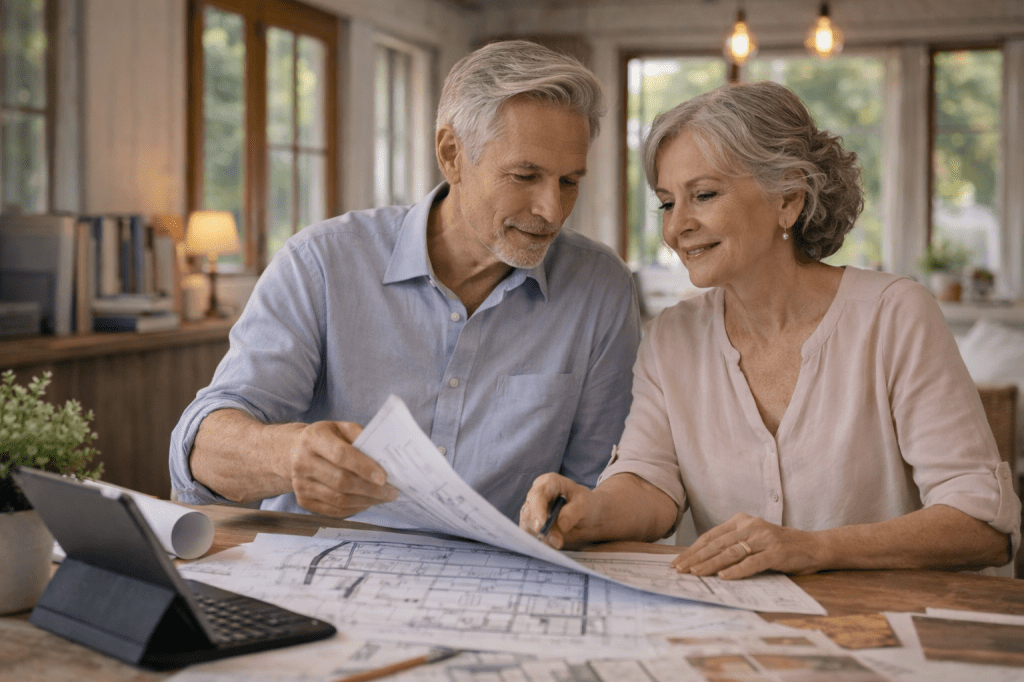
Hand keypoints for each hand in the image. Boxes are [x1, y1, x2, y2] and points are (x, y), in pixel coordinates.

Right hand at [289, 421, 398, 516]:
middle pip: (340, 481)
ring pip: (338, 499)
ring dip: (365, 501)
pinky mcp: (303, 500)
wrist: (295, 452)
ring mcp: (301, 484)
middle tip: (392, 491)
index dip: (364, 468)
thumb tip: (384, 456)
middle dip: (370, 489)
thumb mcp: (342, 428)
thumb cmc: (327, 438)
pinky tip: (368, 502)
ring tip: (384, 498)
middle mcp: (303, 462)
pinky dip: (354, 509)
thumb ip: (361, 437)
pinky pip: (333, 510)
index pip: (341, 455)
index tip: (384, 477)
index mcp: (314, 439)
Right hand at [519, 473, 594, 548]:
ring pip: (527, 525)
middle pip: (529, 512)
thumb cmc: (585, 504)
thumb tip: (561, 525)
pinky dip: (540, 542)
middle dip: (540, 528)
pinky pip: (530, 534)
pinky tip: (552, 545)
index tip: (541, 526)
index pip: (537, 495)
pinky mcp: (532, 524)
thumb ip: (574, 512)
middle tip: (557, 542)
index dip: (537, 511)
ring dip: (541, 537)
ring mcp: (532, 510)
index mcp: (548, 483)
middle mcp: (536, 495)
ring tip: (558, 543)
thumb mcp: (585, 504)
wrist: (586, 515)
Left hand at [670, 513, 825, 579]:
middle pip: (717, 544)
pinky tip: (723, 577)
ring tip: (695, 574)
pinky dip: (736, 570)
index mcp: (741, 520)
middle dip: (696, 558)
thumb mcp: (754, 538)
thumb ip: (733, 544)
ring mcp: (764, 539)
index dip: (693, 549)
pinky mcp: (776, 552)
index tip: (678, 561)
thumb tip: (703, 559)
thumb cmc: (780, 546)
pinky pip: (752, 562)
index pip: (711, 536)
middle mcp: (751, 526)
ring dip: (711, 564)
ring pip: (731, 552)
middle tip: (679, 569)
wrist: (814, 546)